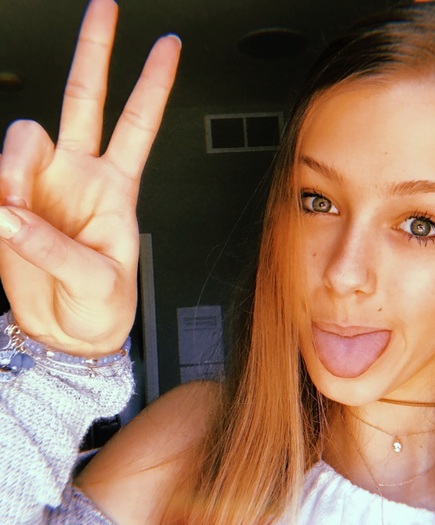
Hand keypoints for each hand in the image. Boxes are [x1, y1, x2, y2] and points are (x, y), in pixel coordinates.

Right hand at [0, 0, 179, 354]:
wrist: (70, 334)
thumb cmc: (103, 307)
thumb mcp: (99, 282)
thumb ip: (54, 248)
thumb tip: (9, 212)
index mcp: (118, 189)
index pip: (138, 125)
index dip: (153, 85)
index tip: (169, 46)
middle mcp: (81, 176)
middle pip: (86, 100)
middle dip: (94, 53)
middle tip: (104, 8)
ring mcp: (43, 186)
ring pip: (23, 136)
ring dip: (13, 163)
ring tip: (11, 206)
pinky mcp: (9, 205)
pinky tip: (0, 210)